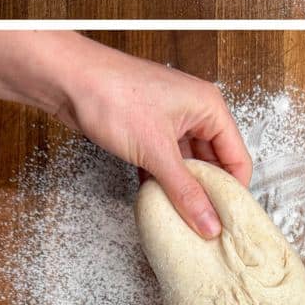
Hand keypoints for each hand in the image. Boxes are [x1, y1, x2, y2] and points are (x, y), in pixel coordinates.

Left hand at [49, 34, 251, 237]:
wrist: (67, 80)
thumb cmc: (112, 95)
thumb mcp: (155, 150)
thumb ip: (184, 190)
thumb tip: (208, 220)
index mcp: (209, 107)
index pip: (237, 157)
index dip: (234, 191)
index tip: (227, 220)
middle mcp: (194, 112)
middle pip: (214, 162)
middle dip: (208, 192)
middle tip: (203, 224)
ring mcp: (170, 120)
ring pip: (188, 163)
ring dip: (183, 188)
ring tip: (182, 216)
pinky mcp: (147, 129)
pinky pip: (165, 161)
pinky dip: (162, 180)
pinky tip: (158, 199)